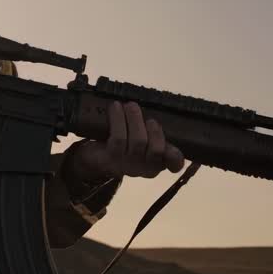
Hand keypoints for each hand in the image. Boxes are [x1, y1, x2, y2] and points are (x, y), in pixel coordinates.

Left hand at [67, 101, 185, 184]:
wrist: (95, 156)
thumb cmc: (125, 144)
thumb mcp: (142, 140)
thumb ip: (154, 133)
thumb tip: (163, 113)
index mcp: (158, 163)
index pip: (174, 164)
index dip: (177, 156)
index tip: (173, 146)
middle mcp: (145, 168)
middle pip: (155, 149)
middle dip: (152, 128)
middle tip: (146, 113)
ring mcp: (128, 166)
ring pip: (138, 142)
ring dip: (134, 119)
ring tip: (130, 105)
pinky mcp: (111, 159)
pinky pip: (118, 139)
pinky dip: (118, 120)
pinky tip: (116, 108)